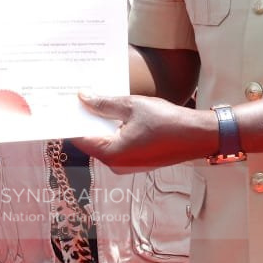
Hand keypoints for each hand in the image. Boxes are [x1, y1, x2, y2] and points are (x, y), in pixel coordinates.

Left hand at [71, 93, 214, 169]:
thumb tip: (83, 97)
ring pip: (105, 141)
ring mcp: (127, 165)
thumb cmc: (167, 120)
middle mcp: (116, 165)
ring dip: (100, 123)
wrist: (199, 136)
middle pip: (92, 140)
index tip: (63, 104)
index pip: (80, 137)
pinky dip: (113, 129)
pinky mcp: (137, 161)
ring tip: (95, 99)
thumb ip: (104, 103)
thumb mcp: (132, 106)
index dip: (72, 120)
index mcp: (111, 154)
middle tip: (77, 97)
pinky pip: (118, 144)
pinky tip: (114, 111)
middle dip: (86, 119)